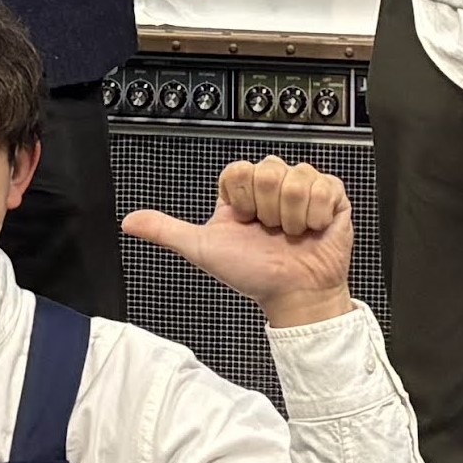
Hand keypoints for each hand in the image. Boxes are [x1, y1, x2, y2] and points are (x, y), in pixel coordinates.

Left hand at [121, 154, 357, 328]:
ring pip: (295, 178)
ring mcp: (303, 187)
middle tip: (271, 230)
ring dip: (292, 215)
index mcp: (243, 190)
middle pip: (268, 170)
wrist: (294, 294)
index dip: (241, 198)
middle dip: (268, 209)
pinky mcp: (332, 195)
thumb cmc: (253, 274)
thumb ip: (166, 231)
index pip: (238, 169)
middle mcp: (272, 184)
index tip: (244, 221)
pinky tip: (311, 228)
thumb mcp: (203, 250)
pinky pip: (323, 186)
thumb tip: (130, 222)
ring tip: (292, 233)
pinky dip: (316, 214)